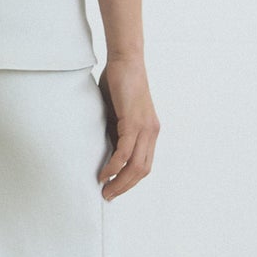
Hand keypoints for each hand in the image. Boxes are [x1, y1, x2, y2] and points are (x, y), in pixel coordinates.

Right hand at [97, 53, 159, 198]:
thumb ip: (114, 131)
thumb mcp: (117, 114)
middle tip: (108, 196)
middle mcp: (152, 132)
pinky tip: (104, 173)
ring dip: (120, 182)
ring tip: (105, 190)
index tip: (115, 188)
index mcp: (150, 131)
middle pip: (142, 170)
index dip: (130, 180)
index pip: (144, 165)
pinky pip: (125, 152)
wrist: (126, 61)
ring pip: (136, 166)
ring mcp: (145, 128)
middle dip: (125, 187)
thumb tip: (104, 149)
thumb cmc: (119, 84)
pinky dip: (115, 166)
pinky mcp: (134, 122)